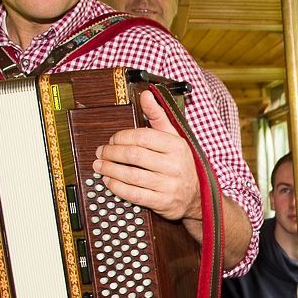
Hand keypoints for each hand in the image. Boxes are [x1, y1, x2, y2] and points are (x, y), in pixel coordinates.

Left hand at [93, 89, 201, 221]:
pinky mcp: (162, 202)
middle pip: (134, 156)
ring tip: (100, 166)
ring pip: (132, 175)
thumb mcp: (174, 137)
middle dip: (111, 153)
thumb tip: (146, 94)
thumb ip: (158, 116)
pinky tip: (109, 182)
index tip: (112, 140)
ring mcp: (169, 185)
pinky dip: (117, 188)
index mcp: (176, 146)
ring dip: (110, 170)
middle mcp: (174, 165)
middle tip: (101, 152)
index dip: (122, 137)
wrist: (197, 196)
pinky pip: (134, 194)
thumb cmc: (181, 163)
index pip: (142, 137)